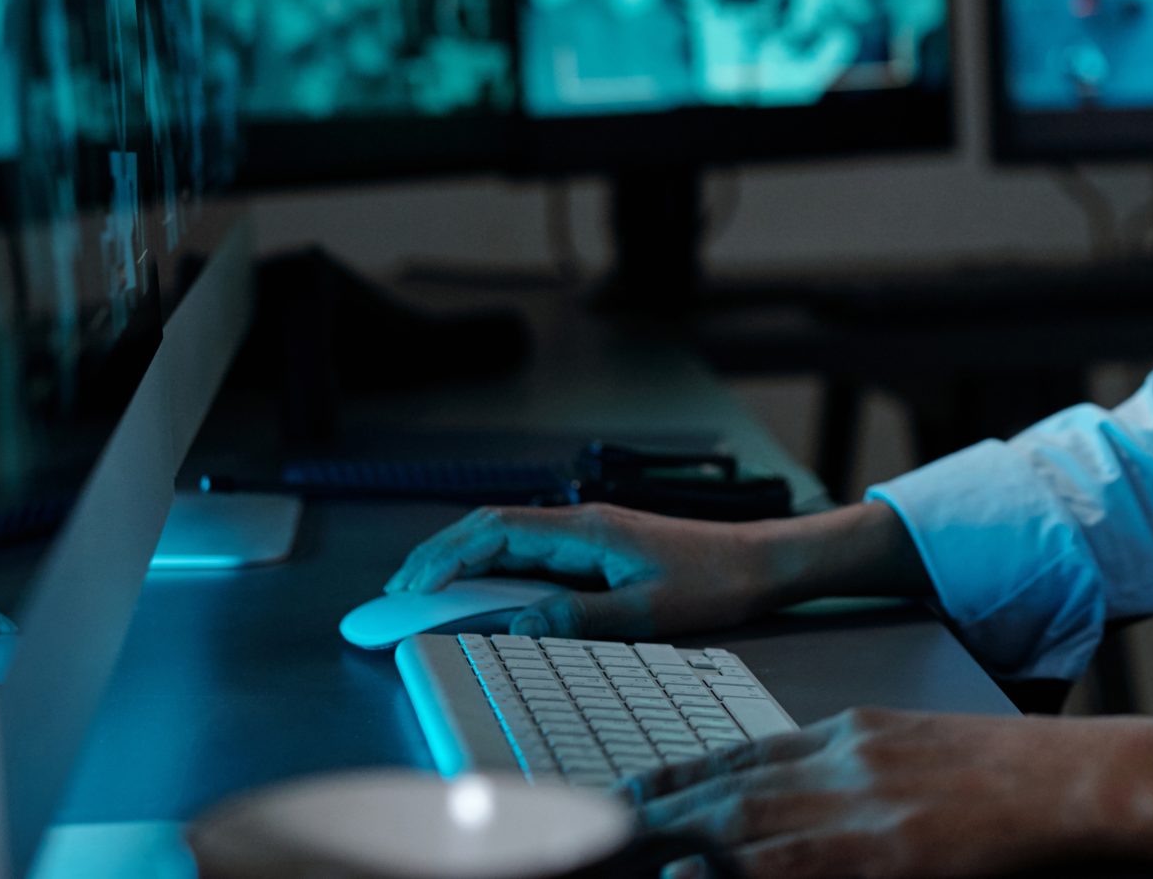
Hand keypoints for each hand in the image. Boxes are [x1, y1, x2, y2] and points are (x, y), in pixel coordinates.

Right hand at [383, 503, 774, 638]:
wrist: (759, 562)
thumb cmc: (712, 582)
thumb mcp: (647, 610)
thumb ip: (580, 618)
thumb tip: (517, 627)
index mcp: (585, 529)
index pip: (496, 531)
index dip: (445, 556)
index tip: (407, 586)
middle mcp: (579, 525)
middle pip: (490, 531)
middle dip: (437, 559)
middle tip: (394, 597)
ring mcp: (586, 535)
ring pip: (507, 543)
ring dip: (462, 566)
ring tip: (419, 598)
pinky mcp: (595, 550)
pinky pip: (531, 558)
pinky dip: (494, 574)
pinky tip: (477, 598)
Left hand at [622, 709, 1152, 877]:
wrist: (1079, 778)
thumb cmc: (1015, 774)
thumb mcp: (922, 752)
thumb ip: (861, 768)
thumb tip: (808, 804)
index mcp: (854, 733)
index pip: (743, 754)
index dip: (677, 778)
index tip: (624, 796)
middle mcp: (841, 762)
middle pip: (724, 789)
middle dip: (648, 812)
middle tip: (583, 830)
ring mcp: (856, 807)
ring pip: (737, 828)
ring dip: (665, 845)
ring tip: (604, 854)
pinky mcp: (880, 851)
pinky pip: (786, 866)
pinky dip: (730, 872)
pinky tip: (684, 876)